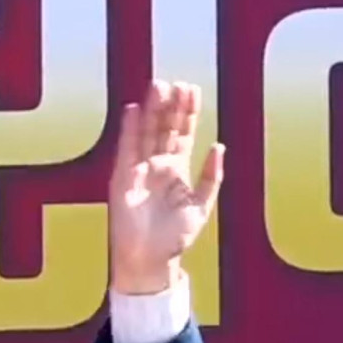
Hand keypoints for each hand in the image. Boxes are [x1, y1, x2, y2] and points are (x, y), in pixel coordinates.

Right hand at [109, 80, 224, 293]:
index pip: (183, 132)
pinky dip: (129, 130)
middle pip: (164, 127)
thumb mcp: (201, 206)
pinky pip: (126, 149)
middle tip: (178, 82)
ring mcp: (139, 169)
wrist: (151, 260)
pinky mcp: (122, 178)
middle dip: (171, 105)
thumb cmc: (176, 237)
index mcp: (178, 169)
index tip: (193, 89)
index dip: (188, 112)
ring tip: (158, 86)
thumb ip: (212, 178)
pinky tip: (133, 110)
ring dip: (151, 110)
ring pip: (145, 133)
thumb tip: (220, 146)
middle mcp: (157, 164)